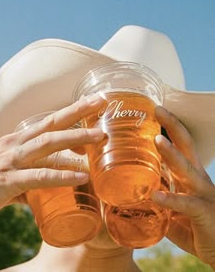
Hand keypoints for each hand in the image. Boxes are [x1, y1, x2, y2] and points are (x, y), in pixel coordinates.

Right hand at [0, 94, 105, 222]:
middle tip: (101, 102)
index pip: (48, 121)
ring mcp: (10, 161)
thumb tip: (51, 185)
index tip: (92, 103)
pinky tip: (81, 177)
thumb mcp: (8, 173)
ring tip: (100, 137)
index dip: (71, 112)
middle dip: (78, 112)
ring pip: (48, 144)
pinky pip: (39, 177)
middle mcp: (14, 145)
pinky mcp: (6, 181)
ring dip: (76, 139)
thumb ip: (32, 177)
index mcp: (16, 141)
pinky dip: (62, 176)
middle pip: (52, 123)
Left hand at [152, 106, 214, 267]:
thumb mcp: (172, 211)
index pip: (180, 146)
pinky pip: (185, 204)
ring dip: (172, 154)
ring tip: (157, 141)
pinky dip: (170, 199)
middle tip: (158, 109)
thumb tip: (134, 195)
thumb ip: (156, 201)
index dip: (169, 128)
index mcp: (189, 176)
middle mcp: (197, 179)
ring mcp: (202, 194)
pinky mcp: (203, 212)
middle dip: (172, 126)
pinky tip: (155, 196)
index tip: (154, 112)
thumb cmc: (195, 228)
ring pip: (187, 169)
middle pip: (186, 146)